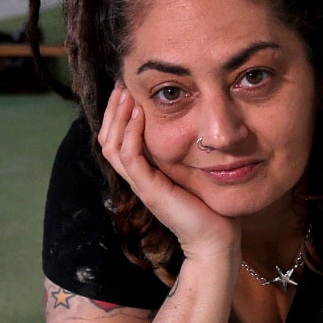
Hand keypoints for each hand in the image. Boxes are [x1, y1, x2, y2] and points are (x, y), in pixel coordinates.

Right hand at [97, 84, 235, 262]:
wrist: (215, 239)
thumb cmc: (209, 205)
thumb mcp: (192, 169)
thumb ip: (183, 151)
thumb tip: (191, 124)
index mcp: (144, 173)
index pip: (117, 140)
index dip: (117, 115)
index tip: (127, 89)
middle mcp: (137, 179)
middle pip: (107, 140)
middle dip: (112, 110)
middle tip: (120, 84)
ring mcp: (141, 185)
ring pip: (112, 147)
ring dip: (118, 117)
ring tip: (126, 93)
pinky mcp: (150, 191)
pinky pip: (130, 158)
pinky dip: (131, 134)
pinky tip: (139, 114)